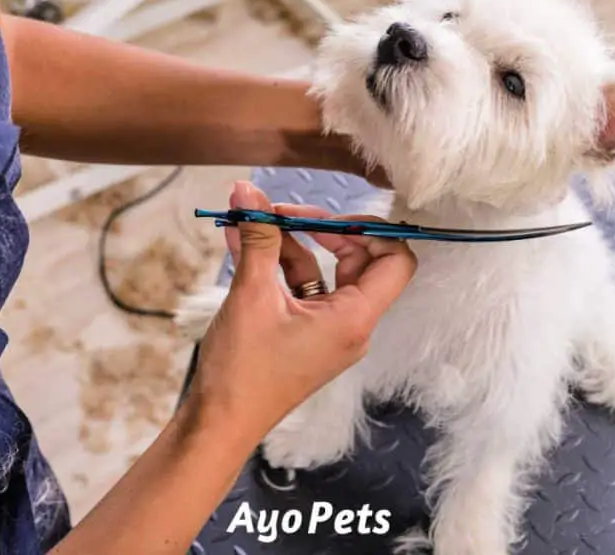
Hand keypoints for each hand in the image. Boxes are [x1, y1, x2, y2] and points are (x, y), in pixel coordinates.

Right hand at [183, 182, 415, 442]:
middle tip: (279, 213)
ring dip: (288, 245)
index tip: (326, 218)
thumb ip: (257, 238)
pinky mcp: (306, 337)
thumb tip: (248, 191)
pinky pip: (302, 291)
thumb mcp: (251, 295)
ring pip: (323, 272)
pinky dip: (277, 267)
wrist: (220, 424)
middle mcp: (351, 325)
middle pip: (358, 260)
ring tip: (249, 222)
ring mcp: (329, 332)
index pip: (395, 260)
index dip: (368, 230)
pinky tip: (241, 244)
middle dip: (319, 230)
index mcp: (355, 318)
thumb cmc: (244, 371)